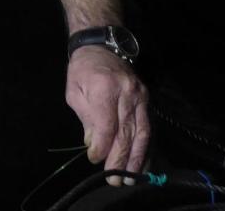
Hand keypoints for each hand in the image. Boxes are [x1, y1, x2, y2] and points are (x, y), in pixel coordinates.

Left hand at [66, 47, 149, 184]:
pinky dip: (147, 148)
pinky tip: (143, 163)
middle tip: (116, 180)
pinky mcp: (148, 99)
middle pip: (126, 132)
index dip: (103, 146)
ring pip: (142, 132)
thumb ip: (86, 118)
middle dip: (121, 159)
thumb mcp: (74, 91)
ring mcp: (141, 96)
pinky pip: (149, 127)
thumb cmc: (83, 70)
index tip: (95, 160)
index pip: (107, 124)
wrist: (103, 45)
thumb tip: (94, 144)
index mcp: (104, 88)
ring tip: (132, 177)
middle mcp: (127, 93)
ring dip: (138, 158)